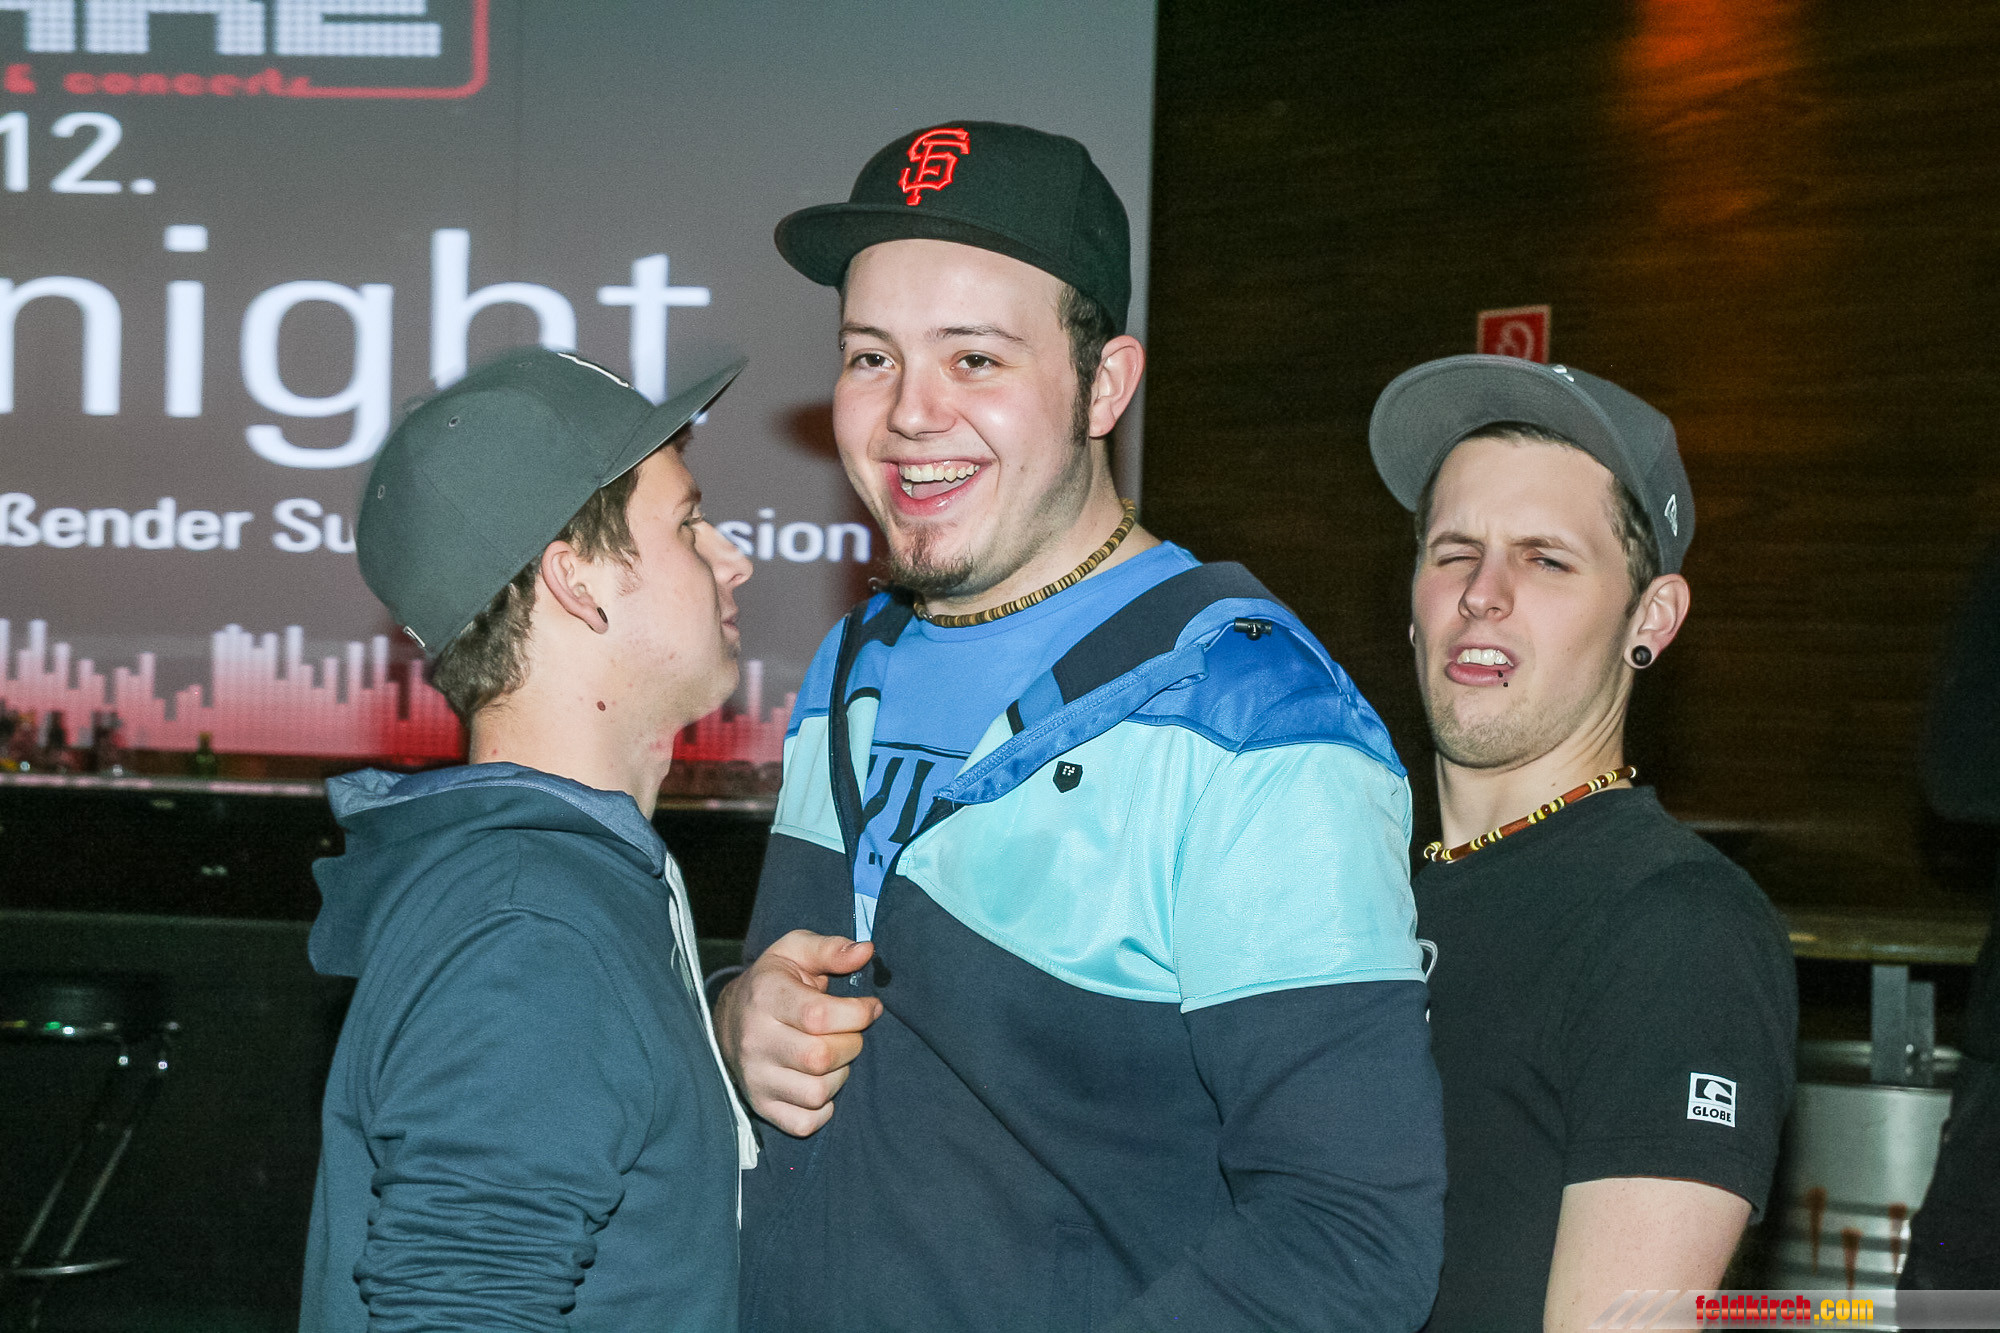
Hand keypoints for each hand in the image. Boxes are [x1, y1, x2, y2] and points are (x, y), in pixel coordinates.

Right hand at [714, 930, 882, 1136]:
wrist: (729, 1019)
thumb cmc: (774, 982)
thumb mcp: (796, 951)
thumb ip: (831, 949)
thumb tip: (866, 951)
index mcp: (766, 997)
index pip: (819, 1016)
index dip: (857, 1013)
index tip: (870, 1007)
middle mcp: (756, 1041)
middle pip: (821, 1057)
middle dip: (851, 1044)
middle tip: (850, 1032)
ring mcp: (756, 1078)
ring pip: (817, 1093)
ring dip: (839, 1076)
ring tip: (833, 1056)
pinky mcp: (761, 1105)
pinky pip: (804, 1123)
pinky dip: (823, 1109)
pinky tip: (821, 1081)